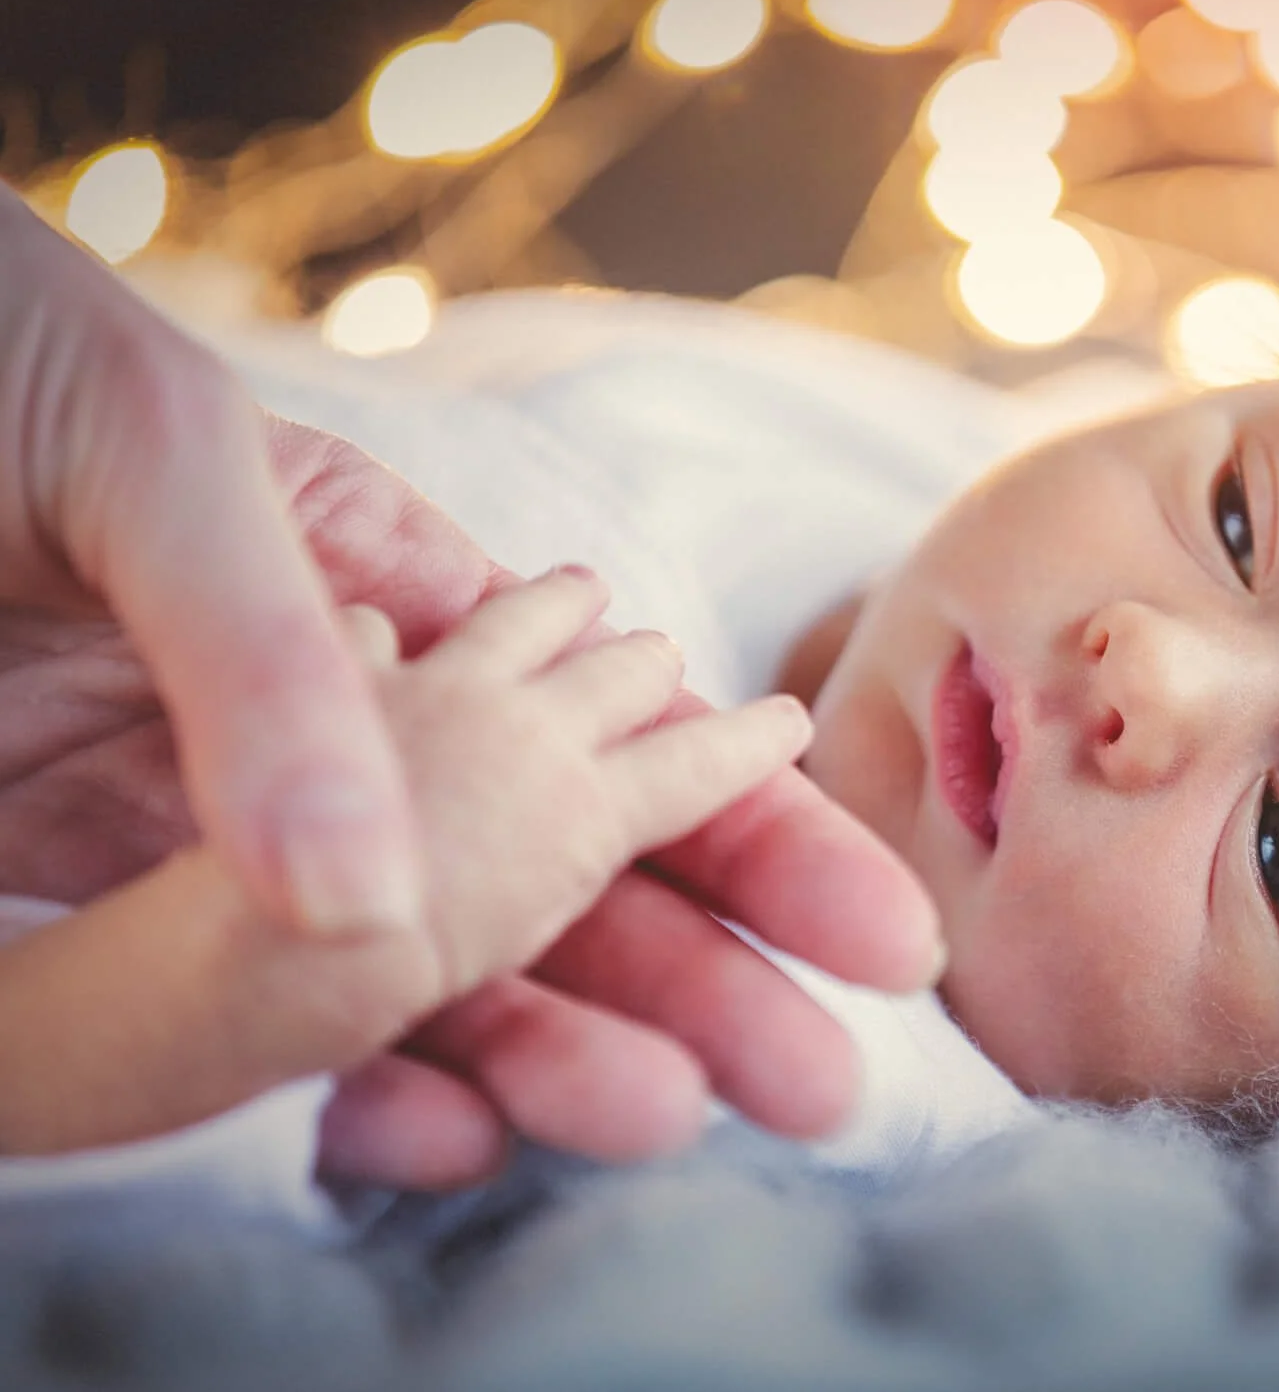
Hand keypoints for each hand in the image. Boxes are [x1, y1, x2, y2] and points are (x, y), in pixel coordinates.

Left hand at [0, 196, 941, 1183]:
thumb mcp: (154, 467)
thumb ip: (278, 675)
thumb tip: (375, 901)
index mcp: (389, 597)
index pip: (611, 730)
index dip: (754, 834)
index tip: (869, 938)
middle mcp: (334, 731)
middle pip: (548, 876)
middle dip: (689, 980)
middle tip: (799, 1085)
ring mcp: (219, 836)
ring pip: (419, 973)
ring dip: (534, 1052)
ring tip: (636, 1119)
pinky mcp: (94, 920)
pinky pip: (243, 1026)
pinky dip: (333, 1085)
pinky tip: (412, 1125)